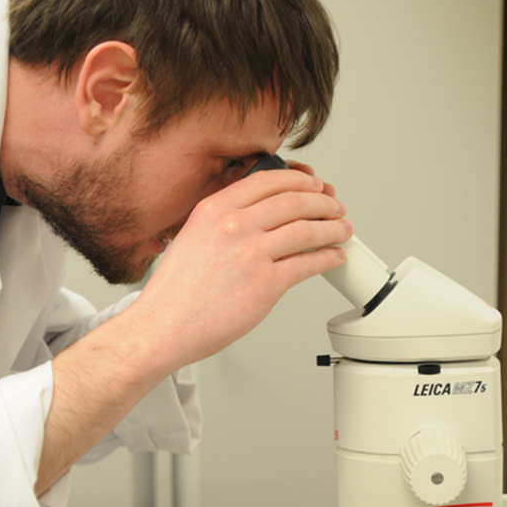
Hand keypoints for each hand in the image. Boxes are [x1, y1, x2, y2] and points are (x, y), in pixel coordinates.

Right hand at [127, 164, 350, 368]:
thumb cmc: (175, 292)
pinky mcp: (266, 284)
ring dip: (332, 228)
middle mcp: (234, 225)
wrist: (164, 325)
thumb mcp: (192, 237)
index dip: (299, 181)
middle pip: (294, 201)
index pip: (269, 181)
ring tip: (342, 229)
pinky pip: (308, 264)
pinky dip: (327, 257)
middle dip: (322, 203)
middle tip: (334, 207)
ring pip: (307, 230)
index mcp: (215, 209)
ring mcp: (252, 253)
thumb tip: (260, 217)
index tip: (312, 186)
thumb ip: (224, 222)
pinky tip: (333, 257)